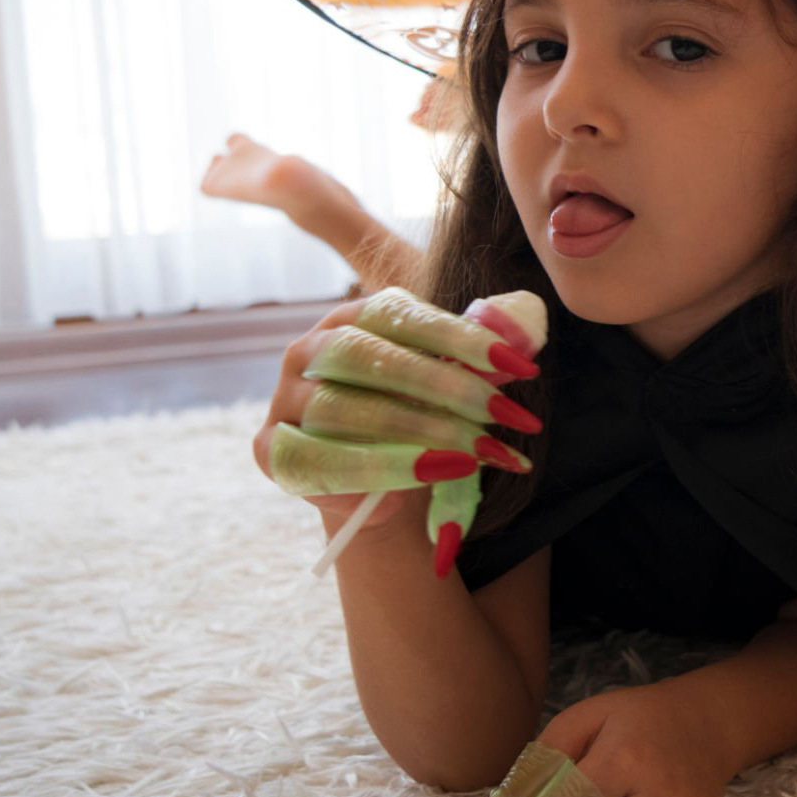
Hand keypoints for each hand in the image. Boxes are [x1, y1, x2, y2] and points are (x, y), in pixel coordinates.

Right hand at [252, 286, 542, 571]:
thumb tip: (526, 342)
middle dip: (444, 387)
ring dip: (419, 433)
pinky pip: (322, 460)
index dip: (463, 339)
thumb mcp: (448, 383)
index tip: (521, 367)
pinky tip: (434, 473)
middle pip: (371, 359)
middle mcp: (310, 348)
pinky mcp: (269, 449)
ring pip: (346, 411)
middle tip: (503, 416)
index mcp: (352, 315)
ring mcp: (284, 398)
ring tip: (479, 452)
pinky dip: (381, 469)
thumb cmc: (418, 417)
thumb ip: (476, 358)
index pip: (403, 315)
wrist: (379, 480)